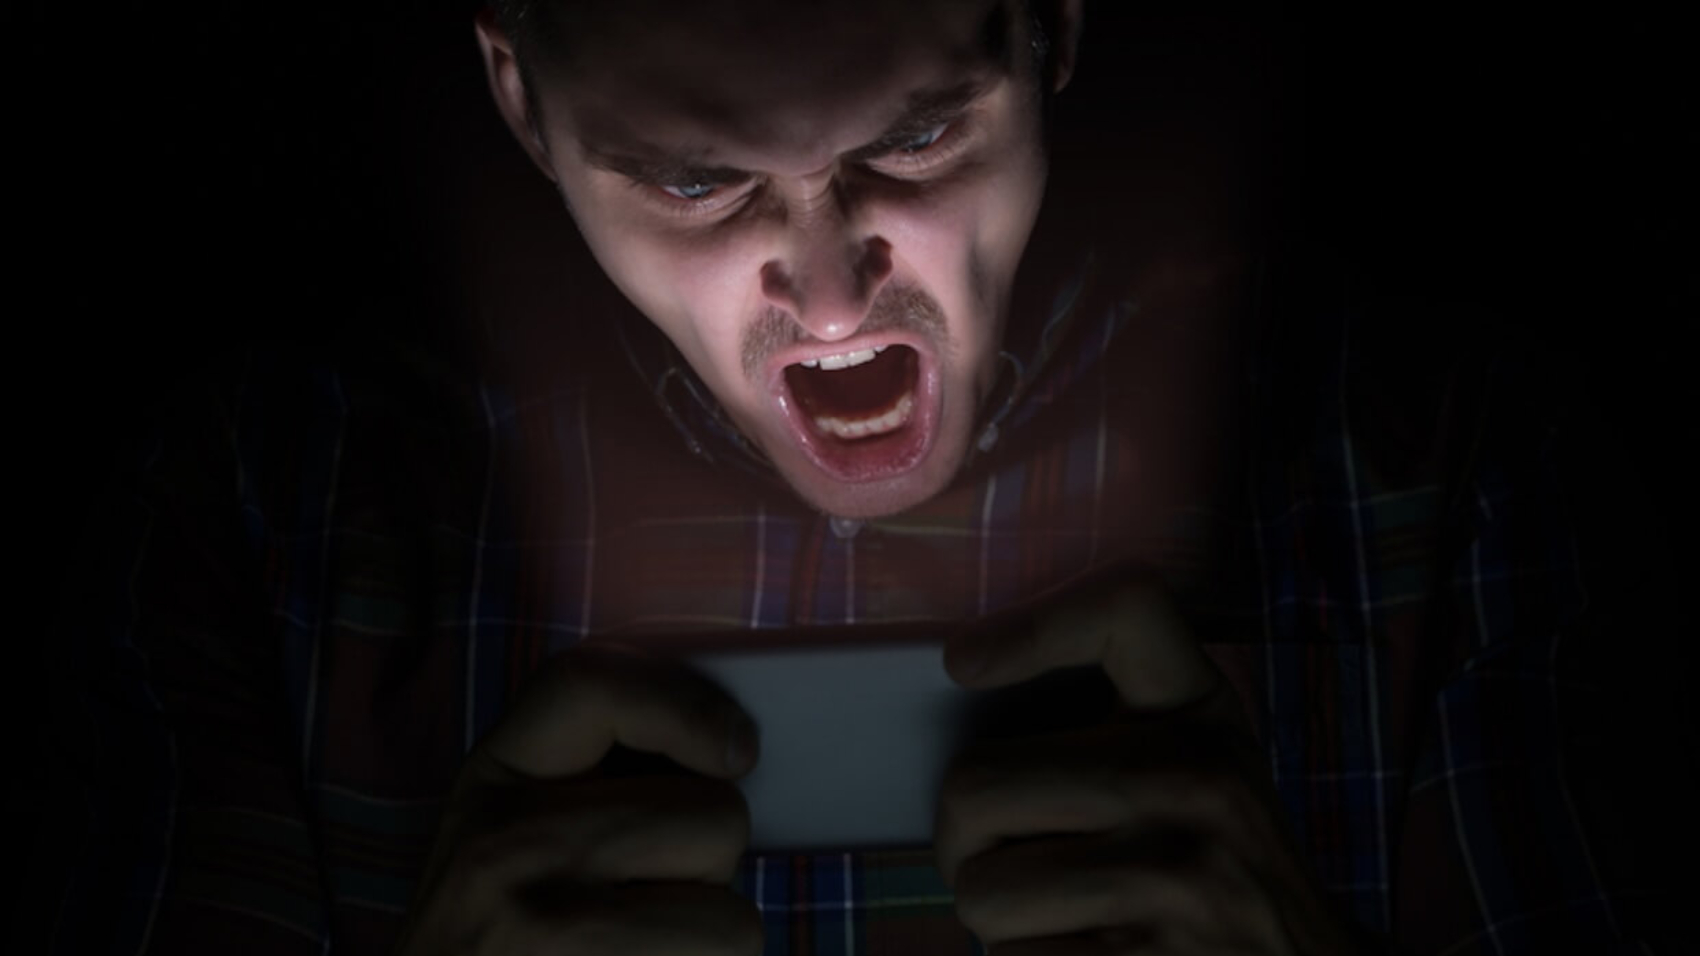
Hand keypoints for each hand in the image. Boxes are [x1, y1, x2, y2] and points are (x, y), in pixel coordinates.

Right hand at [393, 642, 763, 955]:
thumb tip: (734, 748)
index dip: (686, 705)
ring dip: (711, 938)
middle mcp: (506, 844)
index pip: (591, 683)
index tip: (737, 751)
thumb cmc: (505, 940)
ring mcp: (544, 925)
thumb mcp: (511, 840)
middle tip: (646, 901)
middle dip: (708, 864)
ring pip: (733, 911)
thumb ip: (597, 782)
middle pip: (714, 813)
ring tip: (641, 949)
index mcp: (494, 782)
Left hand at [938, 584, 1357, 954]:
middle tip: (1005, 858)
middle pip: (975, 787)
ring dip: (999, 918)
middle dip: (966, 840)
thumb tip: (965, 678)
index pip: (1127, 609)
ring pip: (981, 891)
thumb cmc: (1222, 866)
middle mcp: (1196, 783)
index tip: (966, 664)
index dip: (1034, 625)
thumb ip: (1110, 724)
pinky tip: (1088, 955)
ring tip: (1061, 915)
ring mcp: (1178, 880)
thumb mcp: (1203, 763)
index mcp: (1201, 717)